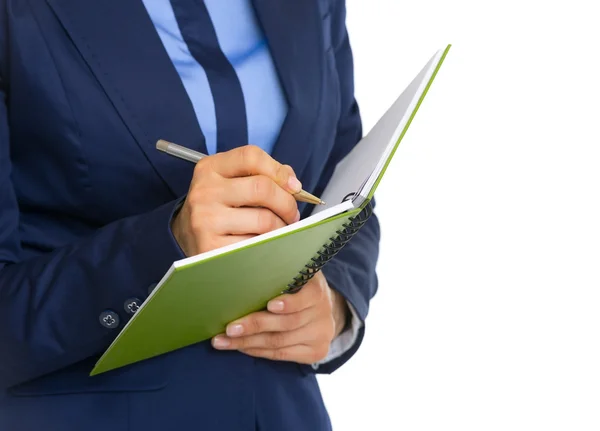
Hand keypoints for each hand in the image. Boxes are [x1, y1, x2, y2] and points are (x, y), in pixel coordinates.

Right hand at [171, 145, 301, 255]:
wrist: (185, 235)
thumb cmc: (219, 206)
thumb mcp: (231, 181)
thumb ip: (262, 174)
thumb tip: (293, 183)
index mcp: (210, 168)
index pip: (250, 156)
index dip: (279, 170)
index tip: (294, 186)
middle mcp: (205, 191)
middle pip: (262, 188)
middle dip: (287, 203)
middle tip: (292, 214)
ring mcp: (206, 220)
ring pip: (264, 220)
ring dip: (281, 227)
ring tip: (280, 230)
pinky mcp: (211, 247)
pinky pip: (255, 245)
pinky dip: (266, 246)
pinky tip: (263, 245)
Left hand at [211, 272, 348, 363]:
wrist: (321, 308)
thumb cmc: (296, 285)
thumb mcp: (293, 271)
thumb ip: (277, 268)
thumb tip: (247, 256)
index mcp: (317, 289)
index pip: (307, 297)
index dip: (289, 303)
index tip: (270, 305)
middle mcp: (323, 313)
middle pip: (287, 324)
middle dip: (255, 326)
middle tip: (230, 328)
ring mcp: (321, 334)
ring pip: (280, 343)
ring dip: (248, 343)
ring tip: (224, 341)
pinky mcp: (316, 352)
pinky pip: (281, 355)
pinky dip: (258, 351)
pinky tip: (240, 347)